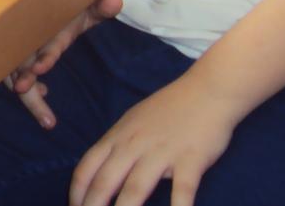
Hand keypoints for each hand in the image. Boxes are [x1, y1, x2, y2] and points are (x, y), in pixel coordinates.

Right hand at [8, 0, 121, 128]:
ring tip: (47, 120)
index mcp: (51, 26)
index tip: (41, 69)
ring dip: (29, 96)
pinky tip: (42, 94)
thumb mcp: (86, 6)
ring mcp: (22, 47)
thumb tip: (117, 2)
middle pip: (24, 62)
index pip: (47, 42)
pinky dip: (25, 87)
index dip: (44, 55)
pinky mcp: (17, 55)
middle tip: (41, 112)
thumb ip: (101, 6)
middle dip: (26, 81)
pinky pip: (13, 73)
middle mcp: (33, 37)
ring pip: (15, 73)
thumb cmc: (70, 6)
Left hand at [71, 73, 243, 205]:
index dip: (77, 193)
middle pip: (105, 182)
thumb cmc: (169, 109)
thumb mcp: (133, 122)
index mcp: (118, 137)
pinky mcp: (190, 159)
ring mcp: (162, 153)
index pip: (87, 167)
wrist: (207, 91)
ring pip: (135, 189)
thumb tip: (98, 170)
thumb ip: (117, 146)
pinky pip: (182, 190)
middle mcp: (134, 145)